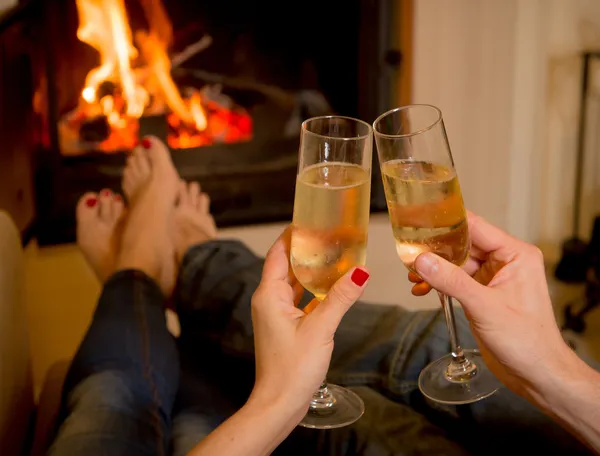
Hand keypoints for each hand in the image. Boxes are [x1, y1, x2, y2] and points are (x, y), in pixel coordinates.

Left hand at [249, 227, 369, 418]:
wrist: (279, 403)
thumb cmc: (292, 368)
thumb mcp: (320, 329)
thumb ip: (340, 298)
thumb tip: (361, 272)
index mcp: (269, 295)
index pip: (277, 253)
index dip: (291, 235)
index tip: (308, 219)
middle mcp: (268, 300)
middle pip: (286, 265)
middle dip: (306, 250)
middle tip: (329, 234)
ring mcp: (276, 313)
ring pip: (293, 282)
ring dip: (311, 270)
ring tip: (334, 253)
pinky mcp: (284, 325)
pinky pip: (298, 298)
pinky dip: (313, 289)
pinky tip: (331, 285)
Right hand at [410, 211, 572, 400]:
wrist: (536, 374)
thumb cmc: (526, 341)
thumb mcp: (484, 307)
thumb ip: (451, 281)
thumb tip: (422, 260)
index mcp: (515, 254)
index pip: (475, 227)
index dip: (447, 223)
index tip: (420, 220)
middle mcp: (504, 262)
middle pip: (461, 244)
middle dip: (434, 249)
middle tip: (408, 253)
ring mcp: (492, 278)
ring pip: (455, 263)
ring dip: (433, 268)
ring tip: (412, 275)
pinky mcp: (482, 294)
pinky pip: (455, 280)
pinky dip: (438, 283)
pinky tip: (422, 289)